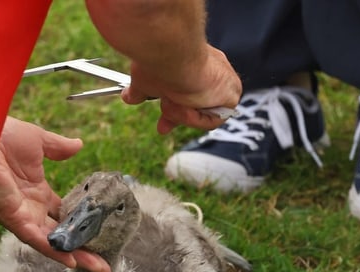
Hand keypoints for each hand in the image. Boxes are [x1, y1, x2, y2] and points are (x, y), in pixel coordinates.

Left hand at [0, 117, 110, 271]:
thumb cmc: (1, 135)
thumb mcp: (38, 141)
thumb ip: (59, 148)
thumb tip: (79, 145)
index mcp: (36, 192)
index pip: (64, 214)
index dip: (82, 223)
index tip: (103, 231)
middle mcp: (31, 209)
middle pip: (63, 234)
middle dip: (84, 248)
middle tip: (106, 260)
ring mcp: (23, 216)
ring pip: (54, 243)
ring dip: (77, 256)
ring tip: (100, 268)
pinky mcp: (14, 219)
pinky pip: (38, 240)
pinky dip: (55, 251)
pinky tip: (74, 261)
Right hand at [121, 46, 241, 133]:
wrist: (171, 55)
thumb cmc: (157, 61)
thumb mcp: (146, 79)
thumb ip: (140, 90)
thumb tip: (127, 96)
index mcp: (195, 64)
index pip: (189, 93)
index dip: (174, 109)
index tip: (162, 124)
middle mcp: (213, 71)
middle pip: (197, 106)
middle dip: (178, 118)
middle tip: (162, 128)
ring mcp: (224, 83)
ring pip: (202, 113)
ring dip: (181, 112)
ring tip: (171, 100)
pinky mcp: (231, 94)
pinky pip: (212, 119)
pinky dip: (194, 117)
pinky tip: (185, 103)